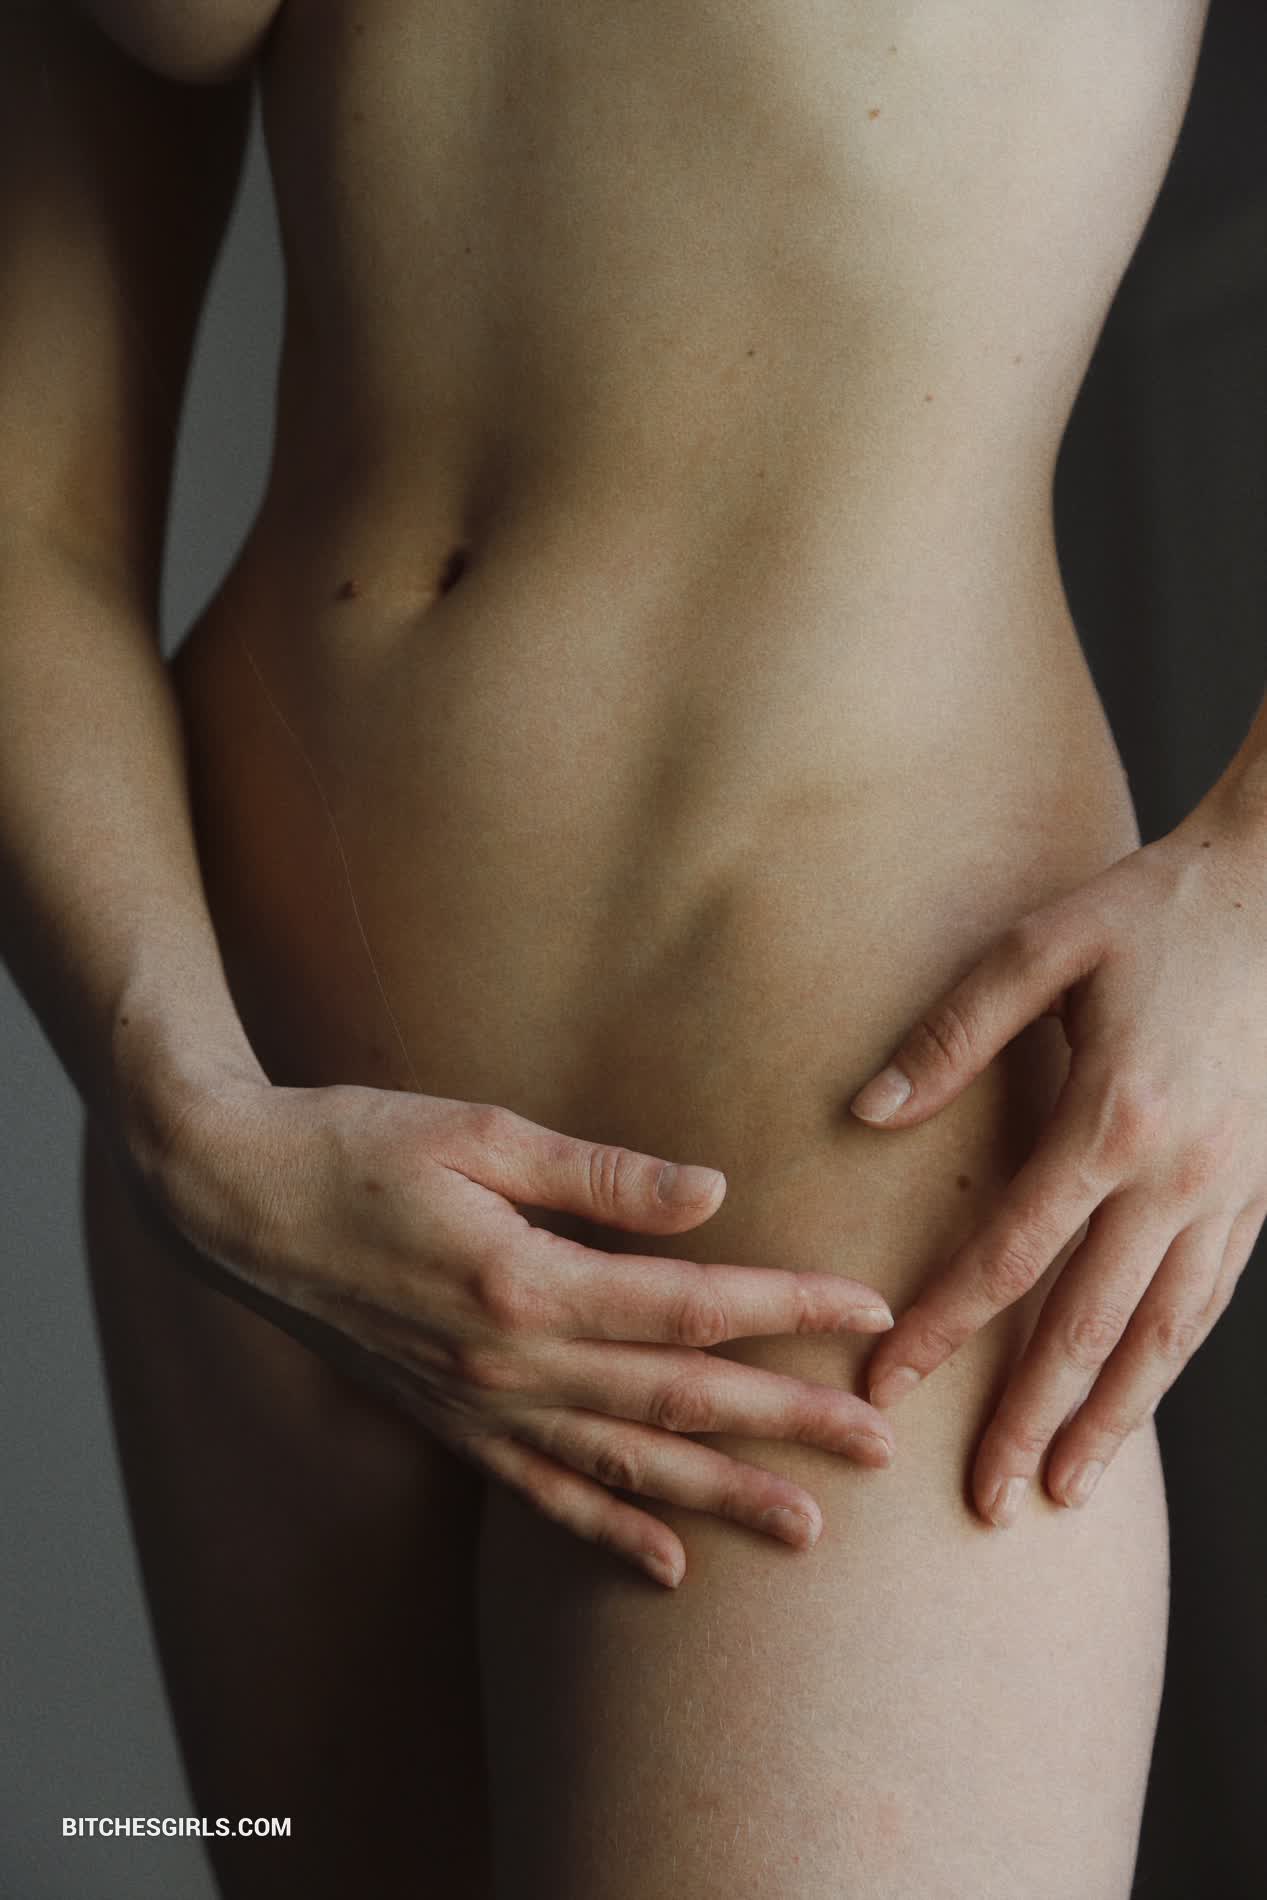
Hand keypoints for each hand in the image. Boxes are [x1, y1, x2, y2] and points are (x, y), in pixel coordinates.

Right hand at [139, 1078, 897, 1587]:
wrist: (234, 1199)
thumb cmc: (357, 1143)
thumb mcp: (480, 1133)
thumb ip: (601, 1175)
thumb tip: (713, 1194)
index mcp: (527, 1279)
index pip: (692, 1303)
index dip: (790, 1306)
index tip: (871, 1309)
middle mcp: (509, 1363)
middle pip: (677, 1399)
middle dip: (787, 1421)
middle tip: (880, 1445)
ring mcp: (476, 1407)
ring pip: (622, 1465)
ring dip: (720, 1497)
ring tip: (808, 1531)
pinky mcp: (447, 1424)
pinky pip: (539, 1492)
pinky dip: (606, 1530)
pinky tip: (666, 1564)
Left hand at [848, 805, 1266, 1527]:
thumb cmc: (1154, 908)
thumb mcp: (1040, 947)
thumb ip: (951, 1034)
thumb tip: (868, 1109)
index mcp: (1110, 1118)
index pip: (1006, 1257)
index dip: (943, 1329)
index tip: (889, 1386)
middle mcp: (1177, 1174)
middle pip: (1088, 1325)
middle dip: (1030, 1419)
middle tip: (986, 1501)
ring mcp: (1233, 1189)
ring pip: (1165, 1334)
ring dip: (1112, 1418)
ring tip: (1065, 1489)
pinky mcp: (1265, 1189)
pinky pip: (1212, 1297)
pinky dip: (1170, 1361)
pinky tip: (1137, 1398)